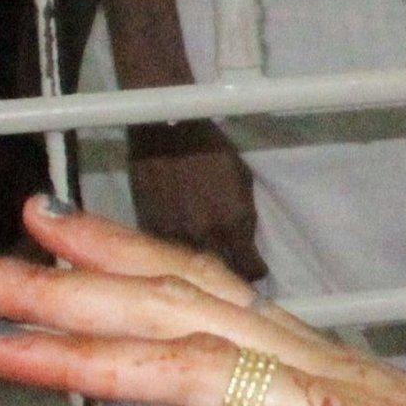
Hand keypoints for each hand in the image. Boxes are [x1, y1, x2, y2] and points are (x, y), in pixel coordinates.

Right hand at [125, 119, 268, 281]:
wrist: (166, 132)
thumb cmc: (212, 150)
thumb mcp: (242, 179)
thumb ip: (243, 215)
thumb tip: (243, 239)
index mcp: (234, 221)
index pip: (249, 267)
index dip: (255, 271)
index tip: (256, 270)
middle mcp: (204, 234)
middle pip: (219, 272)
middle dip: (229, 273)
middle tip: (232, 269)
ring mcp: (174, 234)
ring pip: (190, 266)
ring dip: (198, 265)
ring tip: (205, 258)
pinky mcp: (149, 228)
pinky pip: (166, 250)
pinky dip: (174, 250)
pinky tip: (179, 244)